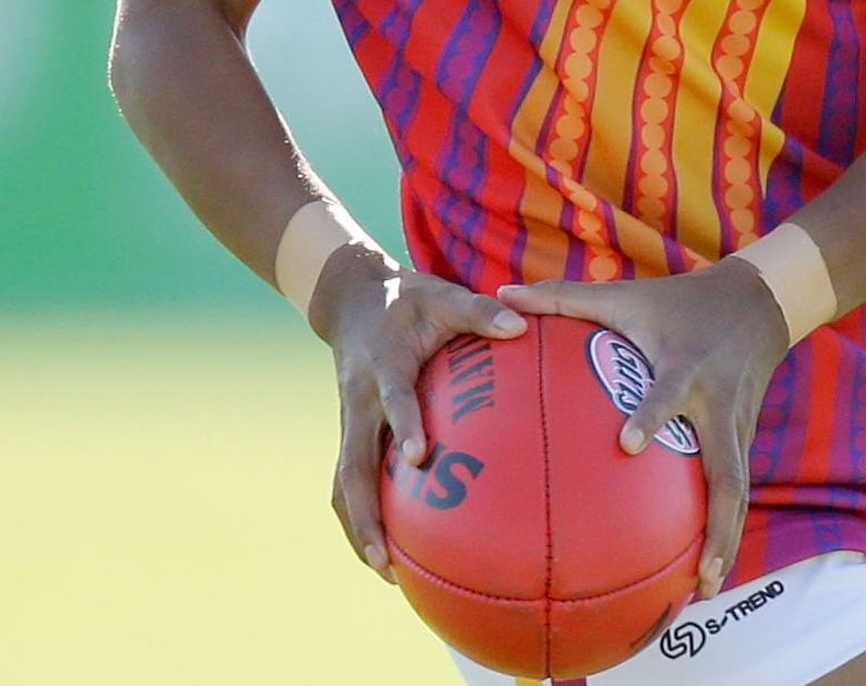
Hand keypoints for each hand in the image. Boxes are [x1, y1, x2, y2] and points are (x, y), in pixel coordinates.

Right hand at [308, 246, 527, 578]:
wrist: (350, 297)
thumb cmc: (408, 299)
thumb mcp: (441, 295)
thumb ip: (479, 312)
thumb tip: (522, 325)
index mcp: (383, 365)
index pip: (392, 399)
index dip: (403, 425)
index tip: (418, 458)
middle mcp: (360, 400)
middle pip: (351, 463)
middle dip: (365, 511)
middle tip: (386, 557)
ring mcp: (350, 420)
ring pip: (342, 481)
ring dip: (357, 524)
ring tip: (384, 571)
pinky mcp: (351, 432)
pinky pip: (347, 479)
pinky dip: (359, 515)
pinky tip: (385, 550)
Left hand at [497, 259, 788, 598]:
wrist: (754, 303)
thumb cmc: (675, 301)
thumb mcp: (623, 295)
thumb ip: (561, 298)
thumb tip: (501, 293)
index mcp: (684, 369)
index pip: (668, 395)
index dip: (650, 416)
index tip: (625, 445)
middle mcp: (716, 406)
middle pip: (727, 475)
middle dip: (716, 524)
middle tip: (697, 573)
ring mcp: (737, 429)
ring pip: (739, 494)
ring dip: (726, 541)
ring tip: (704, 590)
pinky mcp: (744, 440)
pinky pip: (737, 489)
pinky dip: (725, 527)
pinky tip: (705, 565)